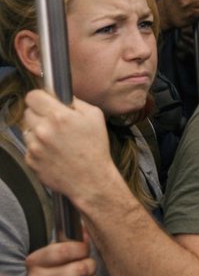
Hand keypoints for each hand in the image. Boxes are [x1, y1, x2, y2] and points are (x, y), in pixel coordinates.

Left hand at [24, 91, 111, 205]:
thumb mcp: (95, 116)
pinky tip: (53, 153)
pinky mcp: (31, 160)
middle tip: (54, 123)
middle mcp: (43, 130)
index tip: (45, 101)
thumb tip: (60, 95)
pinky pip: (29, 147)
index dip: (40, 97)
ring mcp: (35, 147)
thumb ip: (75, 101)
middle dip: (40, 114)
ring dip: (37, 132)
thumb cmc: (95, 149)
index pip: (33, 96)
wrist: (91, 180)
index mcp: (59, 116)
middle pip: (28, 112)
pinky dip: (38, 148)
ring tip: (56, 141)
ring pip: (27, 129)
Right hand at [26, 234, 97, 275]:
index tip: (86, 250)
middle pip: (79, 269)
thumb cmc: (54, 274)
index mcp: (34, 261)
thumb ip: (70, 240)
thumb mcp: (55, 255)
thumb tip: (84, 230)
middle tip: (89, 267)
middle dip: (91, 266)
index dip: (81, 249)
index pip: (63, 251)